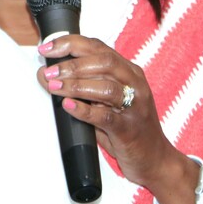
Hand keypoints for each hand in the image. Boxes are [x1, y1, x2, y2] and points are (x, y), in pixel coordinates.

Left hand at [37, 35, 198, 203]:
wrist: (155, 159)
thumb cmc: (127, 128)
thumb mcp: (107, 100)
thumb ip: (85, 85)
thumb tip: (48, 76)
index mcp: (128, 71)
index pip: (98, 47)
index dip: (70, 44)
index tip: (46, 49)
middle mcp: (134, 84)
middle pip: (104, 62)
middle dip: (72, 64)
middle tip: (49, 72)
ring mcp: (135, 106)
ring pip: (106, 87)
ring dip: (76, 85)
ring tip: (55, 87)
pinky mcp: (129, 129)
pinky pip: (106, 116)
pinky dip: (84, 110)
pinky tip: (68, 106)